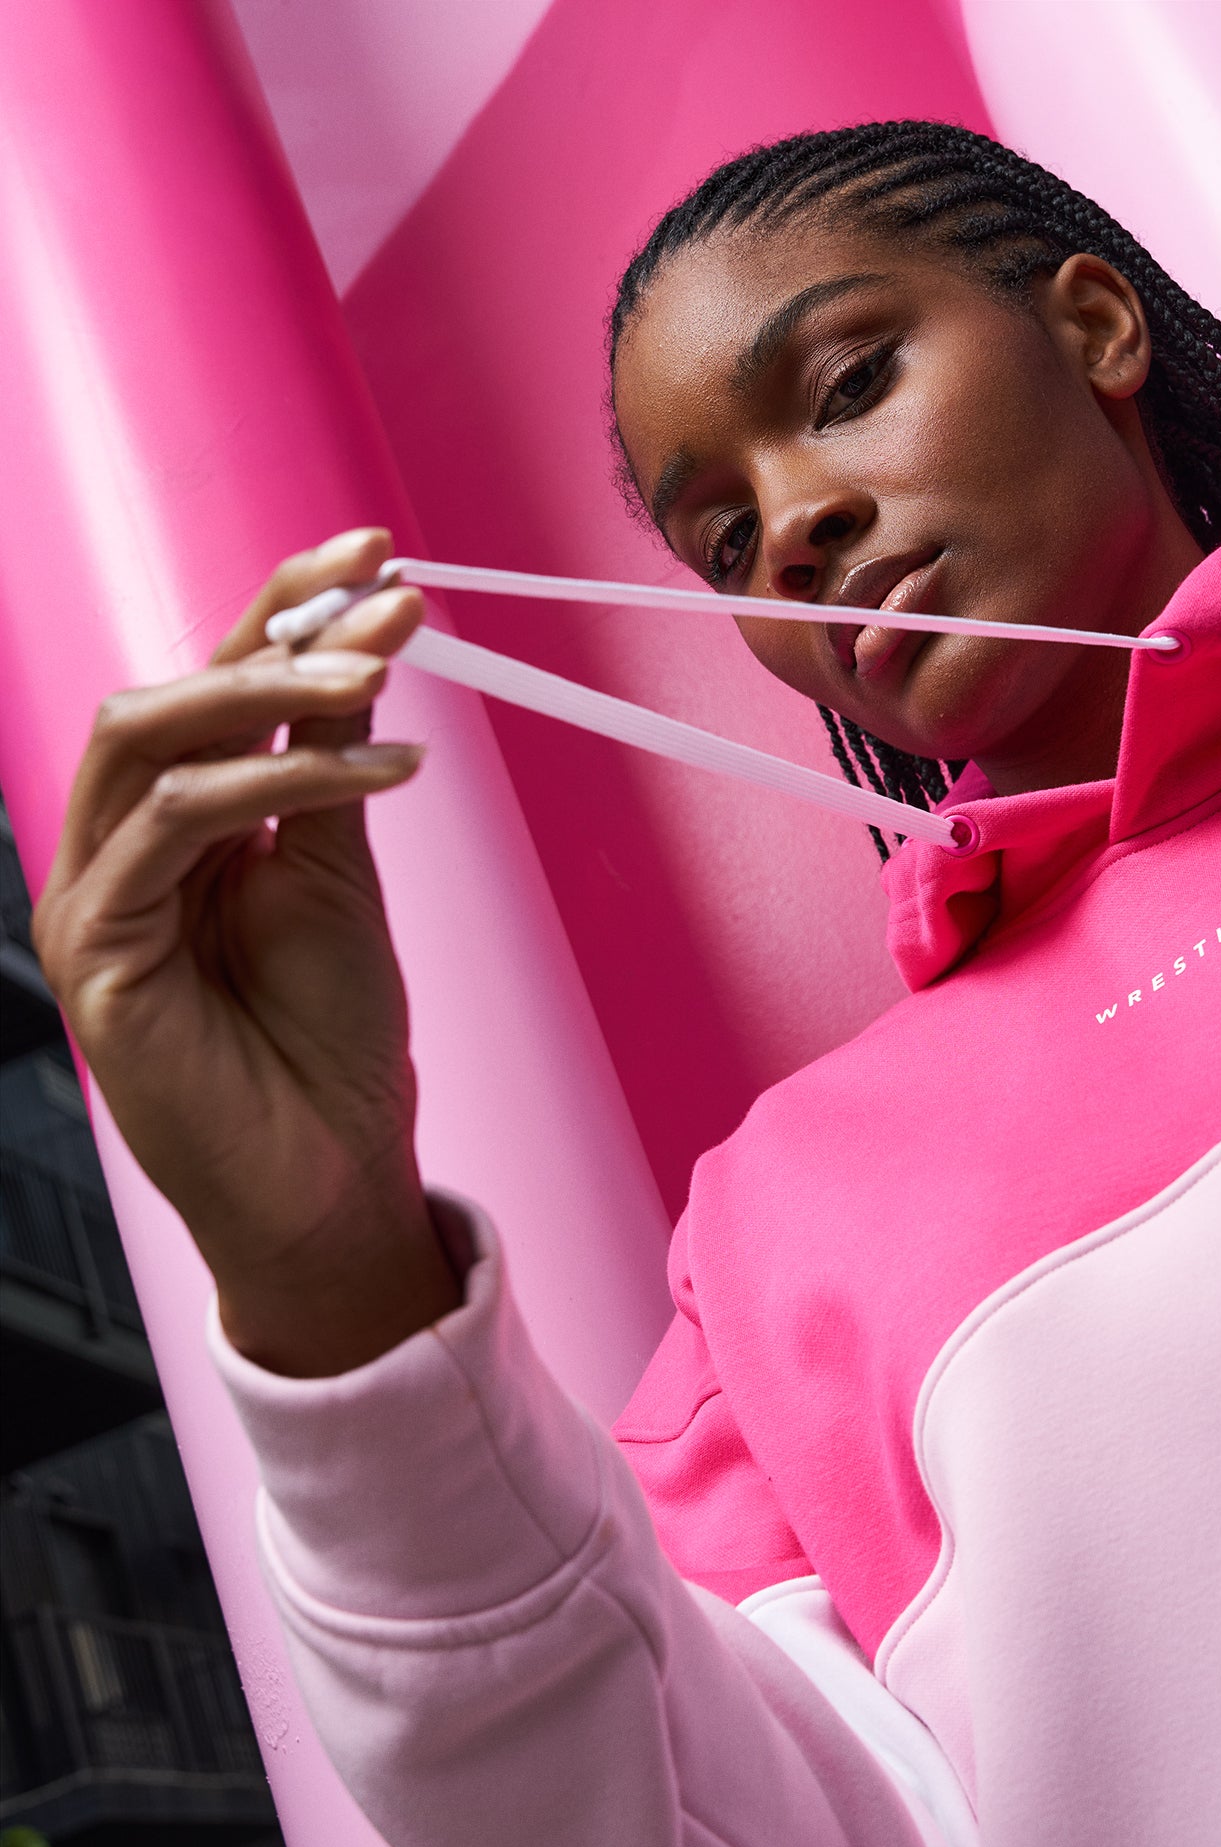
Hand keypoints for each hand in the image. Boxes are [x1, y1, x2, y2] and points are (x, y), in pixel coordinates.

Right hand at [33, 530, 462, 1376]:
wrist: (330, 1181)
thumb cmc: (330, 1045)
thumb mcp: (337, 877)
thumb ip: (324, 771)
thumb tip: (354, 650)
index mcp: (171, 828)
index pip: (212, 688)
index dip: (283, 610)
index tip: (376, 552)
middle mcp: (117, 852)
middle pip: (168, 694)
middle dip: (278, 630)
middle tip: (386, 592)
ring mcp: (95, 901)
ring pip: (148, 739)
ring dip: (272, 692)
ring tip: (382, 670)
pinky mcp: (100, 956)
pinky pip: (174, 826)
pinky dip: (273, 780)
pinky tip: (377, 769)